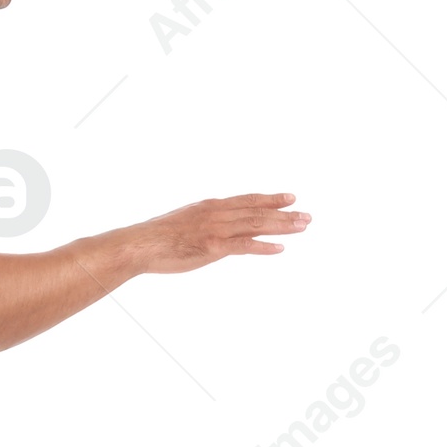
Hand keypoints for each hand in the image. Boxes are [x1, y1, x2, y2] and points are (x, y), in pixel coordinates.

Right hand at [118, 192, 309, 274]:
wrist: (139, 244)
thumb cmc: (155, 238)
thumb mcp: (183, 224)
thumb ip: (201, 225)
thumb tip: (210, 233)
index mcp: (210, 207)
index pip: (247, 200)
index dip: (270, 199)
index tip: (290, 198)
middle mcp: (216, 214)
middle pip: (257, 211)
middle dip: (284, 213)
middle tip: (307, 216)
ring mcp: (215, 229)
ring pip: (256, 224)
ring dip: (282, 225)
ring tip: (302, 226)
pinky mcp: (212, 247)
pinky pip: (243, 245)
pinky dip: (263, 246)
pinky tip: (279, 248)